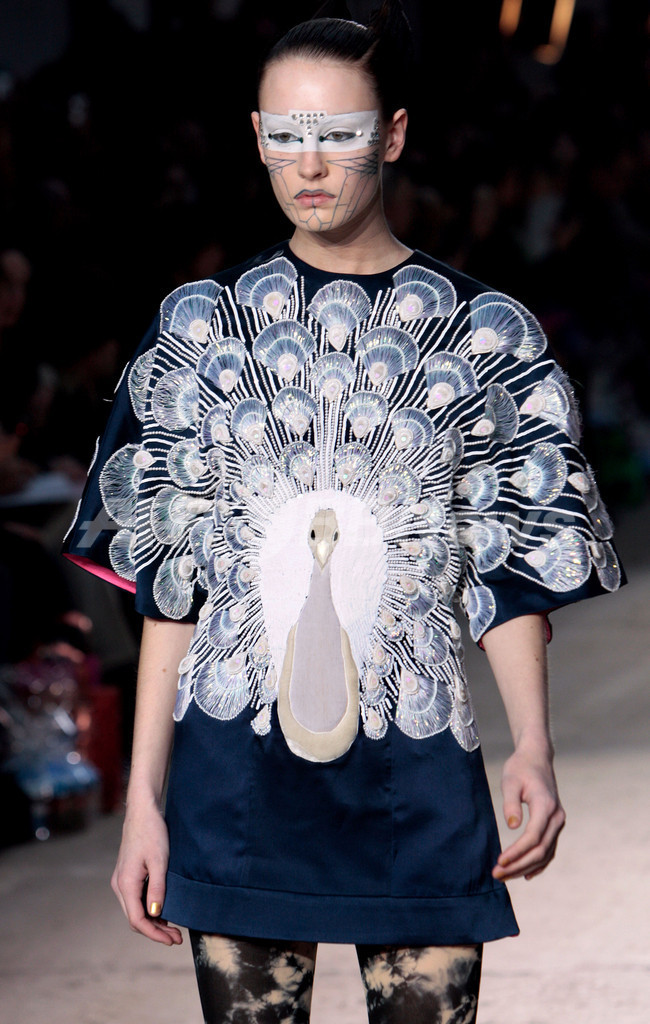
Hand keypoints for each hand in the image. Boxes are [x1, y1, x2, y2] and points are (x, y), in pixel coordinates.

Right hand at [111, 801, 182, 945]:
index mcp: (126, 883)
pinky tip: (165, 911)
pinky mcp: (127, 875)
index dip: (154, 934)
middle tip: (177, 938)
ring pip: (135, 910)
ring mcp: (122, 880)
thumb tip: (156, 915)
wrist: (143, 811)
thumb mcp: (159, 860)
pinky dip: (150, 909)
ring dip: (153, 921)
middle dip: (155, 931)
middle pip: (135, 918)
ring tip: (173, 929)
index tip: (172, 940)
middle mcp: (120, 885)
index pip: (137, 920)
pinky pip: (137, 899)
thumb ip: (157, 888)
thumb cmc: (152, 832)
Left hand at [492, 744, 565, 881]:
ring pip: (545, 853)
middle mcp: (557, 817)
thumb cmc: (520, 767)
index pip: (533, 837)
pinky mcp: (554, 825)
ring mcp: (558, 822)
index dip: (517, 852)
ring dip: (526, 867)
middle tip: (497, 875)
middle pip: (540, 850)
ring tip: (505, 876)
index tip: (499, 861)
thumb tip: (512, 827)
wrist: (536, 758)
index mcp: (546, 806)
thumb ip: (510, 803)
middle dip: (518, 866)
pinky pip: (550, 849)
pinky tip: (526, 874)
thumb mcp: (510, 780)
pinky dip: (539, 864)